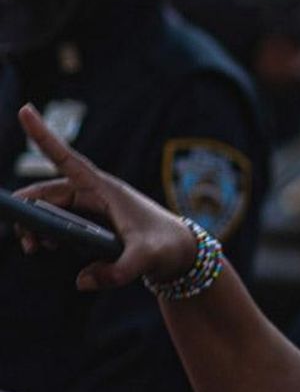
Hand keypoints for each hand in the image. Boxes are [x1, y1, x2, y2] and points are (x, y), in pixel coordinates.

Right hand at [15, 103, 196, 291]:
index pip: (67, 159)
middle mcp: (96, 193)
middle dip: (30, 208)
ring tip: (33, 247)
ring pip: (53, 207)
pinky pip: (61, 220)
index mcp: (106, 189)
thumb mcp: (146, 260)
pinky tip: (46, 246)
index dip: (44, 136)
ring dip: (37, 223)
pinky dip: (49, 231)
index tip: (25, 110)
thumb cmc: (168, 246)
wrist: (183, 252)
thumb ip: (117, 273)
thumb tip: (81, 281)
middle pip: (50, 191)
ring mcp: (94, 206)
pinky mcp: (94, 222)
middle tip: (25, 240)